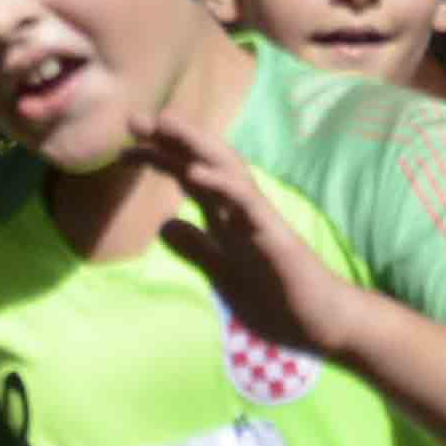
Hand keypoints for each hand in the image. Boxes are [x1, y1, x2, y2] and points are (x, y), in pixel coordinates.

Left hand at [139, 109, 373, 365]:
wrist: (320, 326)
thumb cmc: (278, 301)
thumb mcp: (221, 276)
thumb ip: (197, 249)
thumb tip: (165, 226)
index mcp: (227, 219)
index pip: (190, 178)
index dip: (159, 160)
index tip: (125, 149)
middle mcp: (242, 210)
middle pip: (205, 162)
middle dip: (172, 138)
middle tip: (133, 119)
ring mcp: (259, 220)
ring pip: (227, 170)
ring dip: (195, 145)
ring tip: (164, 124)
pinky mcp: (274, 236)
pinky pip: (245, 204)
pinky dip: (220, 184)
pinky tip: (193, 172)